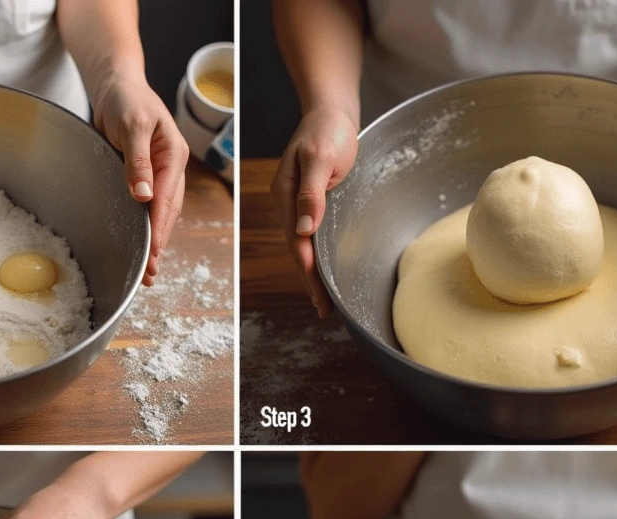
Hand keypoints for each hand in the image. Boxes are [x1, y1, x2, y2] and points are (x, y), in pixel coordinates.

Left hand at [92, 72, 189, 285]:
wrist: (117, 86)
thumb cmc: (127, 99)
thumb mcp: (132, 125)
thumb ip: (137, 161)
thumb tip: (143, 195)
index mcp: (173, 155)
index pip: (167, 199)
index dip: (159, 228)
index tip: (151, 251)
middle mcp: (170, 169)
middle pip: (167, 213)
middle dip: (158, 244)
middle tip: (148, 273)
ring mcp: (159, 175)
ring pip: (160, 215)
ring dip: (153, 242)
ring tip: (147, 271)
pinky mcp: (144, 178)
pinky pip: (147, 208)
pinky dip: (145, 229)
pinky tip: (141, 246)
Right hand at [271, 103, 358, 317]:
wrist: (331, 110)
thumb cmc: (328, 129)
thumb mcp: (320, 157)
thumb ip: (312, 193)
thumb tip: (305, 229)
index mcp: (285, 194)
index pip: (295, 240)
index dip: (307, 268)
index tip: (319, 293)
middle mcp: (289, 203)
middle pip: (297, 249)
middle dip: (309, 280)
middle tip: (323, 309)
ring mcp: (300, 204)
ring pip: (304, 246)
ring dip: (313, 273)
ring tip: (324, 300)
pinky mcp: (313, 202)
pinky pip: (313, 236)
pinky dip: (318, 256)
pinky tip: (325, 269)